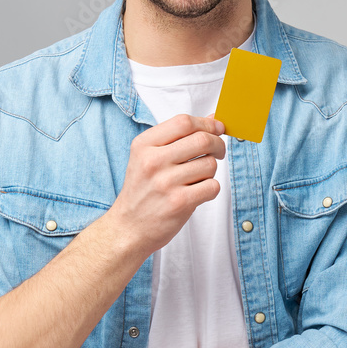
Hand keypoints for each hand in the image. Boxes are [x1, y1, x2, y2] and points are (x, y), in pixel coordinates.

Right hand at [109, 112, 225, 256]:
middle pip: (202, 140)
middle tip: (218, 152)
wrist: (128, 228)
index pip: (184, 122)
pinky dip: (210, 189)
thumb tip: (213, 119)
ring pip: (210, 164)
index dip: (207, 123)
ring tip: (197, 178)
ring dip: (211, 171)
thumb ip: (178, 137)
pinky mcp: (179, 203)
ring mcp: (166, 183)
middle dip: (218, 145)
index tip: (217, 129)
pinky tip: (197, 192)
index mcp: (144, 145)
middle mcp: (153, 161)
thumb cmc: (142, 191)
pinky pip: (212, 186)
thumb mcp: (148, 157)